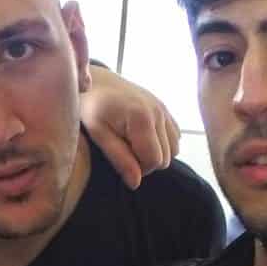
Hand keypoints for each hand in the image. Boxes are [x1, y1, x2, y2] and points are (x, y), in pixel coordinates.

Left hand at [80, 65, 180, 189]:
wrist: (97, 82)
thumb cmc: (92, 108)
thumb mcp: (99, 135)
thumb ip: (119, 158)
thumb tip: (136, 183)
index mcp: (142, 120)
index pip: (155, 161)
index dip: (140, 169)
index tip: (123, 161)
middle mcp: (159, 113)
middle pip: (166, 157)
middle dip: (147, 163)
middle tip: (125, 153)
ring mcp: (165, 110)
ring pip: (174, 149)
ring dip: (156, 154)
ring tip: (133, 146)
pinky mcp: (165, 109)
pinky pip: (175, 136)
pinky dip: (162, 143)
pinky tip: (142, 138)